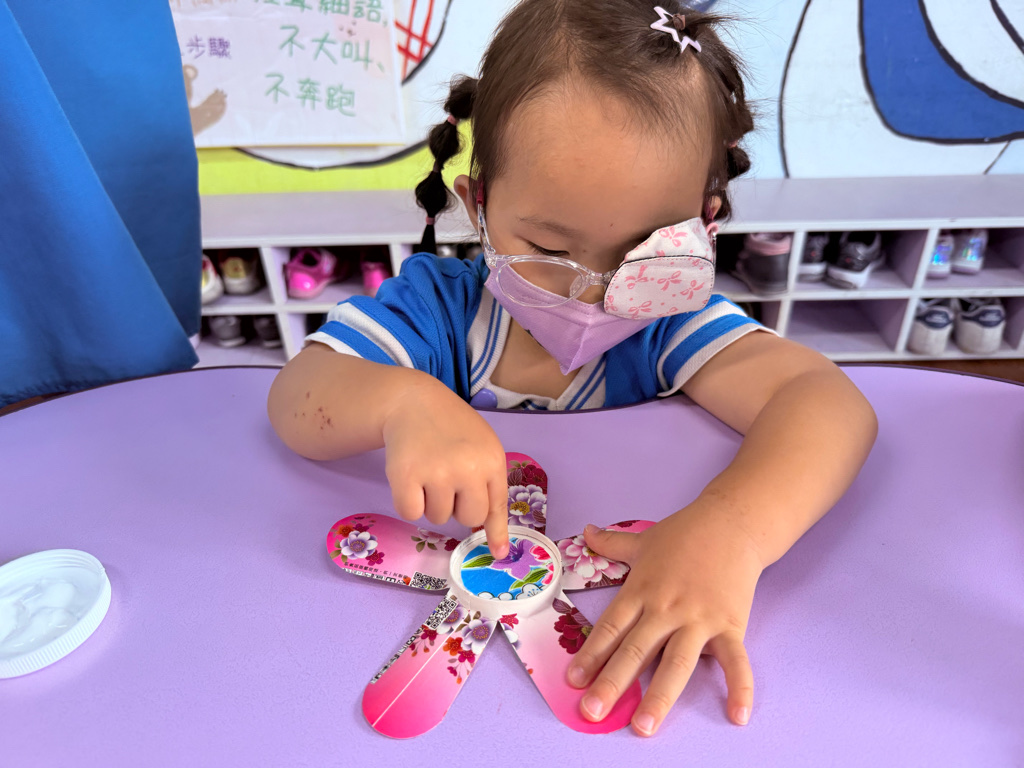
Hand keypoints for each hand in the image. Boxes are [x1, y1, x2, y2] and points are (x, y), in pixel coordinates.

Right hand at [382, 379, 509, 556]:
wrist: (413, 402)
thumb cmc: (453, 429)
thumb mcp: (482, 449)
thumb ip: (490, 488)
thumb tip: (495, 542)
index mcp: (491, 460)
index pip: (496, 506)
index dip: (496, 532)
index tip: (498, 553)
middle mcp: (468, 468)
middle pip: (467, 518)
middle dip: (457, 506)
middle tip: (447, 479)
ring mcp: (436, 472)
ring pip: (438, 517)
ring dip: (431, 501)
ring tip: (428, 470)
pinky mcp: (405, 476)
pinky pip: (410, 513)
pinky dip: (408, 501)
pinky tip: (411, 476)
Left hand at [566, 503, 763, 735]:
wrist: (732, 524)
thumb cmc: (685, 533)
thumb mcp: (643, 539)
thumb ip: (611, 543)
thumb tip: (585, 531)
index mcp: (642, 590)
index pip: (611, 627)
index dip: (591, 654)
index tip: (573, 680)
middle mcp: (666, 608)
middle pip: (635, 650)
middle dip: (612, 682)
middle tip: (592, 711)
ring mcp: (699, 619)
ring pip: (676, 662)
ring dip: (660, 696)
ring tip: (644, 726)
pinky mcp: (730, 625)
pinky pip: (736, 661)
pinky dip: (740, 688)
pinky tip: (737, 716)